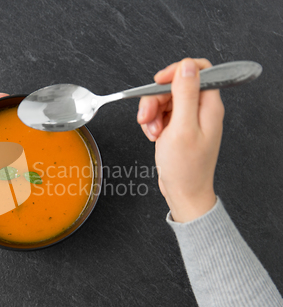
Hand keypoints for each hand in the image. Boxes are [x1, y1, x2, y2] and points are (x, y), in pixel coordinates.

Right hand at [137, 58, 223, 221]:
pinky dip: (152, 122)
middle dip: (156, 99)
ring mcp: (189, 118)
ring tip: (152, 132)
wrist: (184, 193)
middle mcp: (201, 109)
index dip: (176, 71)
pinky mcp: (178, 127)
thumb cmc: (186, 168)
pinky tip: (153, 136)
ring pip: (165, 100)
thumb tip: (187, 66)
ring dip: (152, 113)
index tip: (158, 81)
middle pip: (175, 86)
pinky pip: (161, 114)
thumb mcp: (182, 128)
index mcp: (208, 106)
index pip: (199, 70)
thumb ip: (185, 94)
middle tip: (146, 117)